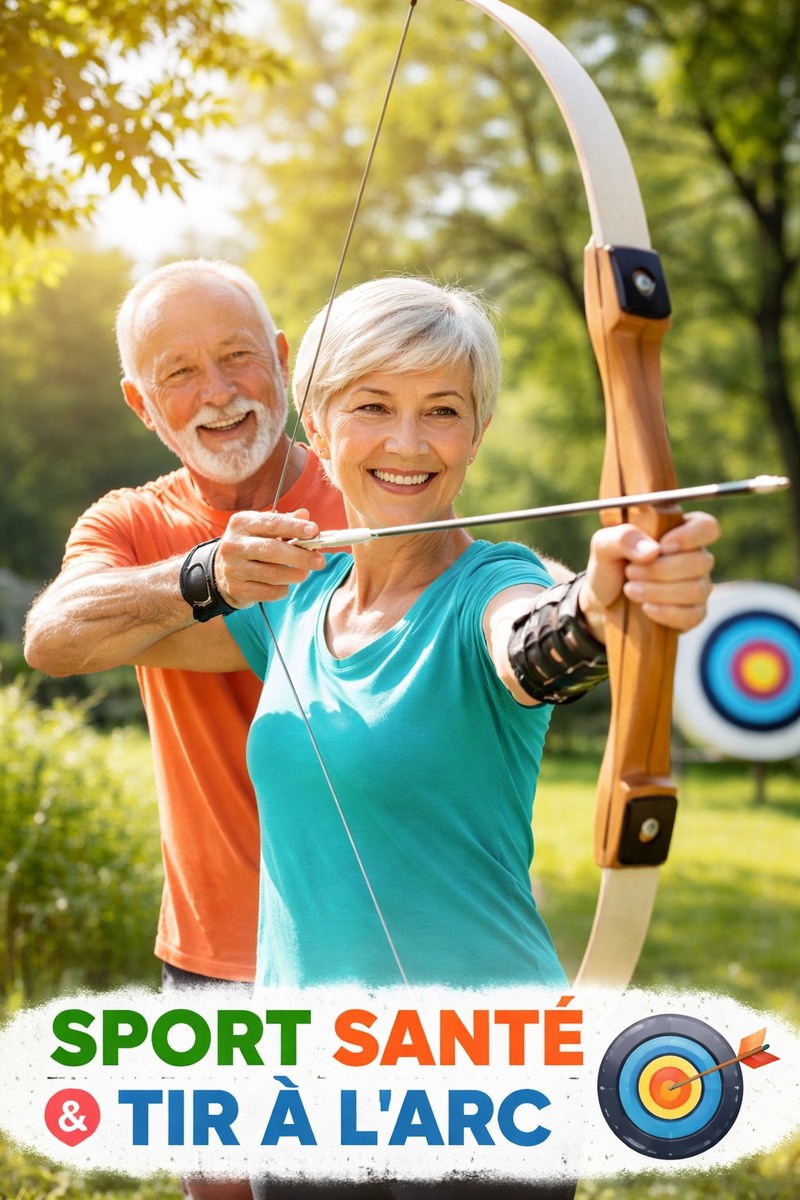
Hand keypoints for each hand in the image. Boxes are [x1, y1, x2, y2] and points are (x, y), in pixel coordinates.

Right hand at [214, 508, 326, 606]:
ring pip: (271, 574)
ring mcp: (232, 568)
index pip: (271, 523)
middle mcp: (233, 544)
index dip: (294, 527)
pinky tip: (285, 585)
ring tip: (305, 573)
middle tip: (320, 561)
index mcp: (241, 523)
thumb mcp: (262, 528)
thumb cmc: (250, 545)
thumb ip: (285, 522)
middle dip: (300, 556)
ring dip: (294, 575)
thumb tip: (305, 515)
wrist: (221, 571)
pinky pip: (267, 592)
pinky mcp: (235, 589)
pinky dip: (282, 590)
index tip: (315, 531)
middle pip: (272, 550)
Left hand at [579, 510, 719, 640]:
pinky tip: (646, 608)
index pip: (706, 527)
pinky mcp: (692, 613)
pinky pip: (692, 615)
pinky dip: (666, 612)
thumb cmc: (610, 566)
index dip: (691, 536)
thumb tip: (653, 551)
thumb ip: (624, 538)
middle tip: (630, 571)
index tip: (663, 546)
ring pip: (696, 589)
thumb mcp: (605, 545)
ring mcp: (697, 586)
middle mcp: (695, 557)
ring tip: (630, 589)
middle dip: (660, 569)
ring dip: (659, 591)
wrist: (603, 602)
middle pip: (699, 561)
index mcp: (679, 531)